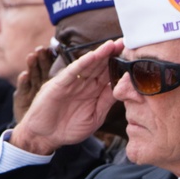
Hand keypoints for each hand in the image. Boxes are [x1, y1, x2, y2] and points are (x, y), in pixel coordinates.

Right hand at [10, 39, 122, 154]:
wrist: (46, 136)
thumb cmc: (70, 128)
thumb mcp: (95, 116)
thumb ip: (107, 101)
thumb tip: (124, 88)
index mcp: (94, 91)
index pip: (109, 74)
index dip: (120, 65)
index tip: (134, 56)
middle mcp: (83, 84)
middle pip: (100, 66)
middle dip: (112, 54)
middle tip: (126, 42)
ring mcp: (71, 83)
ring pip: (88, 65)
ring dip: (100, 54)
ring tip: (112, 45)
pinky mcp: (58, 85)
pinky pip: (72, 72)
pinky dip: (82, 64)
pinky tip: (92, 56)